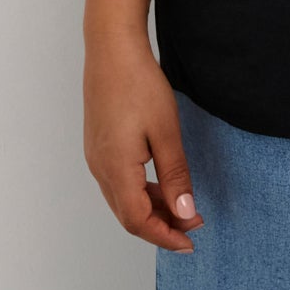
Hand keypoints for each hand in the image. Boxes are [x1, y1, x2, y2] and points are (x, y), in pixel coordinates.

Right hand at [83, 29, 204, 252]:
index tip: (191, 240)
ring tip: (182, 206)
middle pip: (128, 215)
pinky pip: (118, 182)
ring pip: (122, 200)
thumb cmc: (139, 85)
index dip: (165, 236)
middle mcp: (100, 169)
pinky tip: (161, 183)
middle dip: (161, 226)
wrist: (112, 49)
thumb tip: (185, 213)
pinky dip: (141, 191)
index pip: (138, 221)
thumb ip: (175, 175)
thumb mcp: (166, 131)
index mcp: (115, 170)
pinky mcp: (98, 145)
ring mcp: (96, 157)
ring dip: (151, 209)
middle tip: (193, 224)